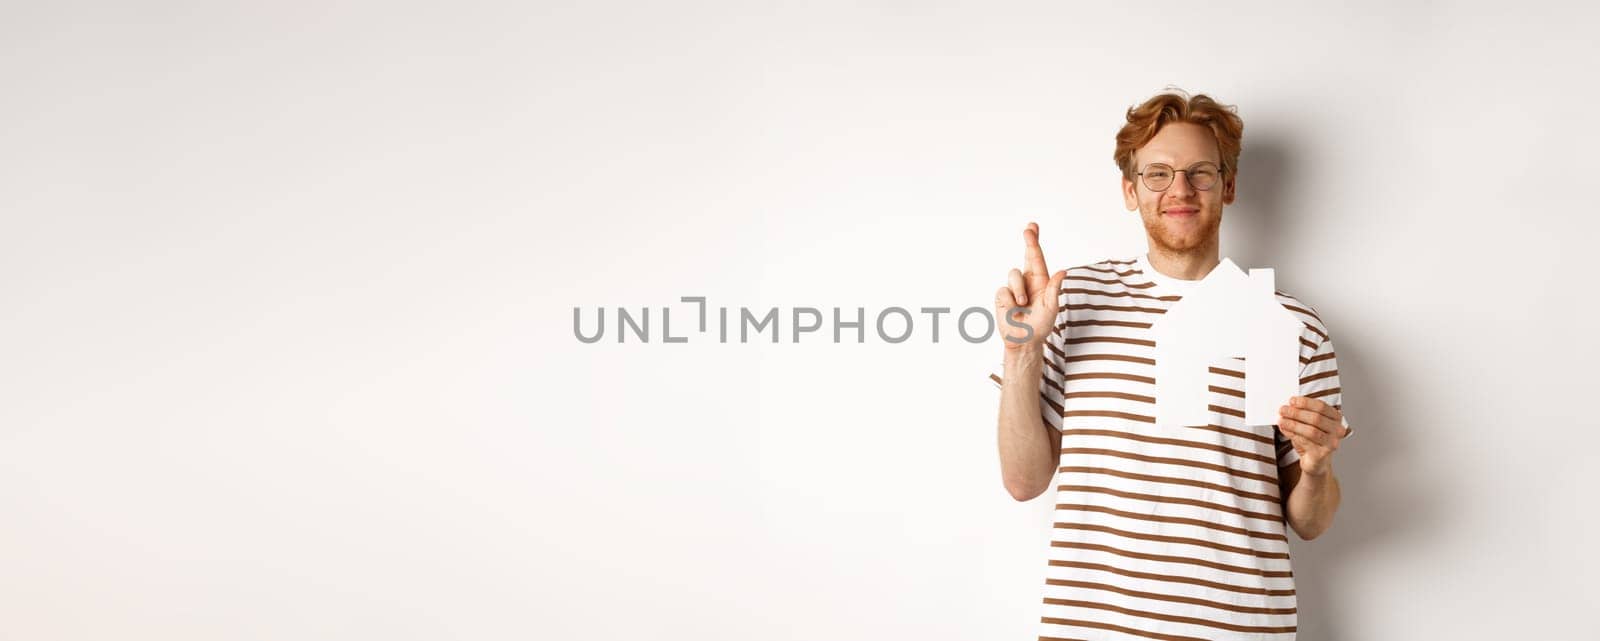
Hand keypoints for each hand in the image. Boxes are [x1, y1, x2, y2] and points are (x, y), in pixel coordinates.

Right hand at [993, 222, 1067, 351]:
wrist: (1023, 340)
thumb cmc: (1040, 325)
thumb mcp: (1051, 308)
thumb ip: (1054, 289)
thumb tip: (1062, 272)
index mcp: (1041, 281)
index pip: (1038, 258)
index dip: (1034, 243)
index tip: (1032, 228)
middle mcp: (1027, 281)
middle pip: (1027, 256)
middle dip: (1029, 241)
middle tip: (1029, 228)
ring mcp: (1014, 287)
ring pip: (1014, 274)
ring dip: (1019, 290)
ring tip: (1023, 304)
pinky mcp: (1002, 295)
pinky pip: (1003, 289)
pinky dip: (1009, 300)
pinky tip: (1013, 310)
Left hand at [1277, 396, 1348, 476]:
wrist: (1316, 461)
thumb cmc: (1312, 439)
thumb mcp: (1307, 424)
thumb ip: (1300, 415)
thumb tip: (1286, 408)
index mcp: (1336, 418)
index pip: (1321, 406)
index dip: (1305, 402)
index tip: (1291, 400)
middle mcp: (1337, 430)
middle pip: (1316, 418)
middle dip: (1297, 413)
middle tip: (1282, 410)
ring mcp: (1332, 443)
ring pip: (1311, 431)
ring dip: (1293, 424)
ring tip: (1281, 420)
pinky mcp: (1322, 454)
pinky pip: (1305, 442)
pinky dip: (1292, 434)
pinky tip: (1284, 429)